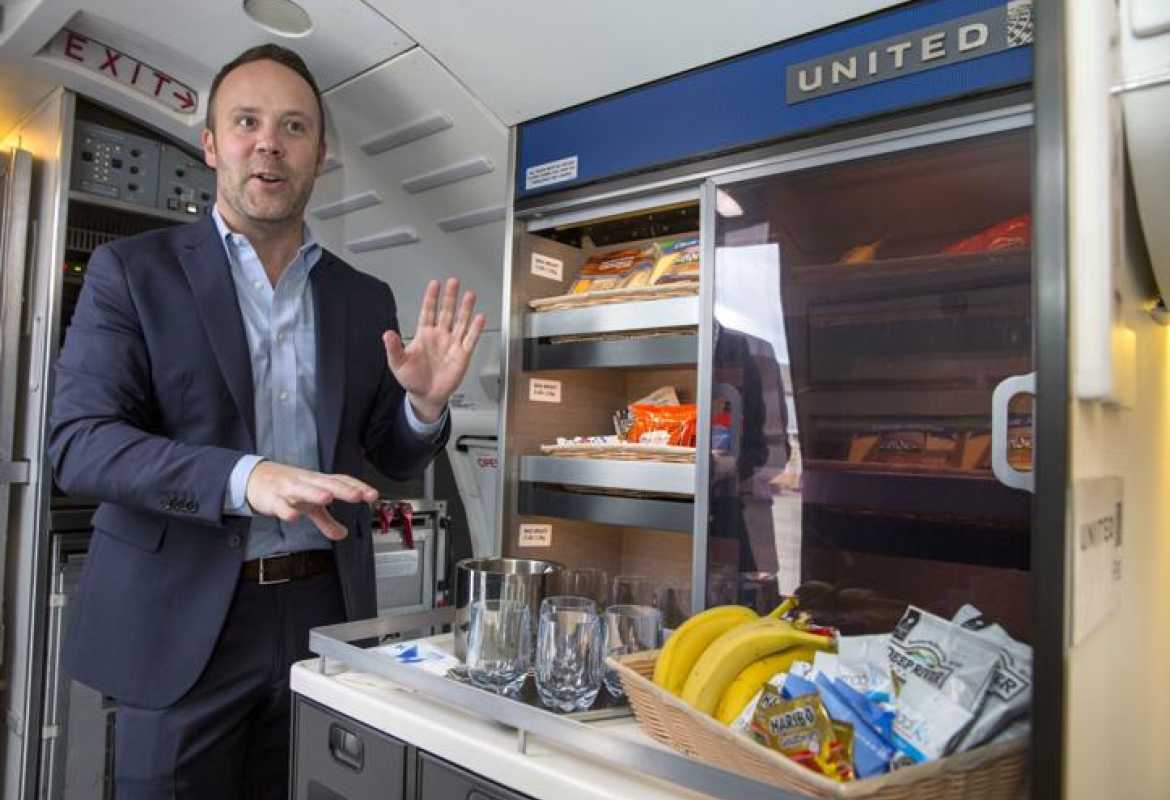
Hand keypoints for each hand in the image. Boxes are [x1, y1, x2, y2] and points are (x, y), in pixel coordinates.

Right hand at [244, 461, 378, 539]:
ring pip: (303, 490)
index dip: (357, 486)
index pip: (341, 481)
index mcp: (319, 482)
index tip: (373, 495)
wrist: (255, 477)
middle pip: (327, 484)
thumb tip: (343, 534)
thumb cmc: (287, 488)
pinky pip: (280, 505)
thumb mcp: (309, 505)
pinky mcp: (272, 499)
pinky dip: (286, 510)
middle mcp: (307, 483)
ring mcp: (289, 490)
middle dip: (343, 489)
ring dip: (315, 493)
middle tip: (358, 495)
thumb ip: (326, 521)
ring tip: (328, 498)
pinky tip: (293, 516)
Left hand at [383, 278, 485, 421]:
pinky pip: (470, 340)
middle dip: (450, 297)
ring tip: (470, 295)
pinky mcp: (463, 355)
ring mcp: (452, 344)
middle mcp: (440, 336)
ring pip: (461, 322)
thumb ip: (394, 348)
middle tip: (453, 282)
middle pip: (446, 312)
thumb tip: (387, 334)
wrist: (426, 396)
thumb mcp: (398, 363)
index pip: (428, 311)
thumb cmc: (412, 379)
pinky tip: (479, 318)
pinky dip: (475, 329)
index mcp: (424, 334)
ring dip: (465, 309)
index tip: (435, 284)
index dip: (431, 298)